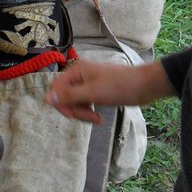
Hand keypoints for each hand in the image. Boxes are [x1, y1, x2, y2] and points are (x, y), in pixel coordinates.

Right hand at [45, 59, 172, 123]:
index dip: (61, 104)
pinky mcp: (96, 91)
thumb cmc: (119, 87)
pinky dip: (89, 112)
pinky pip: (84, 103)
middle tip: (91, 119)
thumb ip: (69, 96)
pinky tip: (99, 117)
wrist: (145, 86)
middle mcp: (79, 75)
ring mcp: (87, 83)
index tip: (72, 116)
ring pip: (75, 102)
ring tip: (98, 119)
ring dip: (83, 113)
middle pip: (65, 97)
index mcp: (76, 71)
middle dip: (75, 110)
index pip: (56, 89)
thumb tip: (47, 98)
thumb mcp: (93, 93)